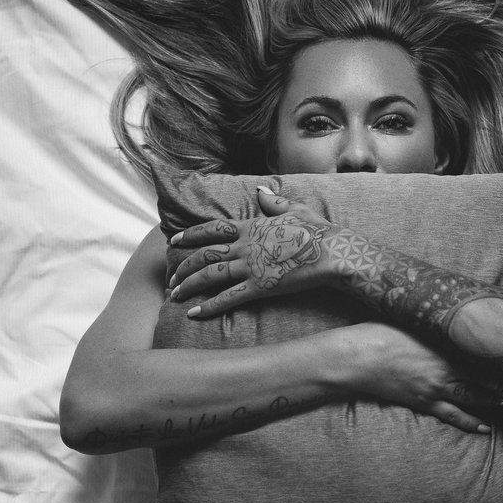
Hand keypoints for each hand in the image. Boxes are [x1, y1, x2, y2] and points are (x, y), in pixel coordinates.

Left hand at [168, 189, 332, 317]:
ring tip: (175, 296)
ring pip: (211, 276)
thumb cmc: (317, 231)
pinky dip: (210, 306)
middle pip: (206, 255)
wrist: (331, 253)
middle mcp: (245, 247)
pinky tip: (194, 313)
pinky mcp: (260, 287)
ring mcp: (251, 267)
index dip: (191, 235)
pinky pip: (229, 298)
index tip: (175, 241)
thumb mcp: (294, 208)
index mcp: (251, 227)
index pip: (213, 229)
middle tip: (170, 277)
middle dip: (184, 266)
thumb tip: (260, 190)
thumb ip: (273, 201)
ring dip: (190, 286)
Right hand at [347, 324, 502, 434]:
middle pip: (482, 377)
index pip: (480, 353)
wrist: (359, 358)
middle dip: (501, 381)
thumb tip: (444, 315)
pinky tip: (483, 428)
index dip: (499, 357)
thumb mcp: (411, 321)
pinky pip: (453, 416)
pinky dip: (470, 423)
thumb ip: (431, 323)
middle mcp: (445, 368)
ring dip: (491, 400)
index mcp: (443, 345)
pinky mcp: (423, 403)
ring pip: (472, 398)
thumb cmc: (380, 333)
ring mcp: (435, 388)